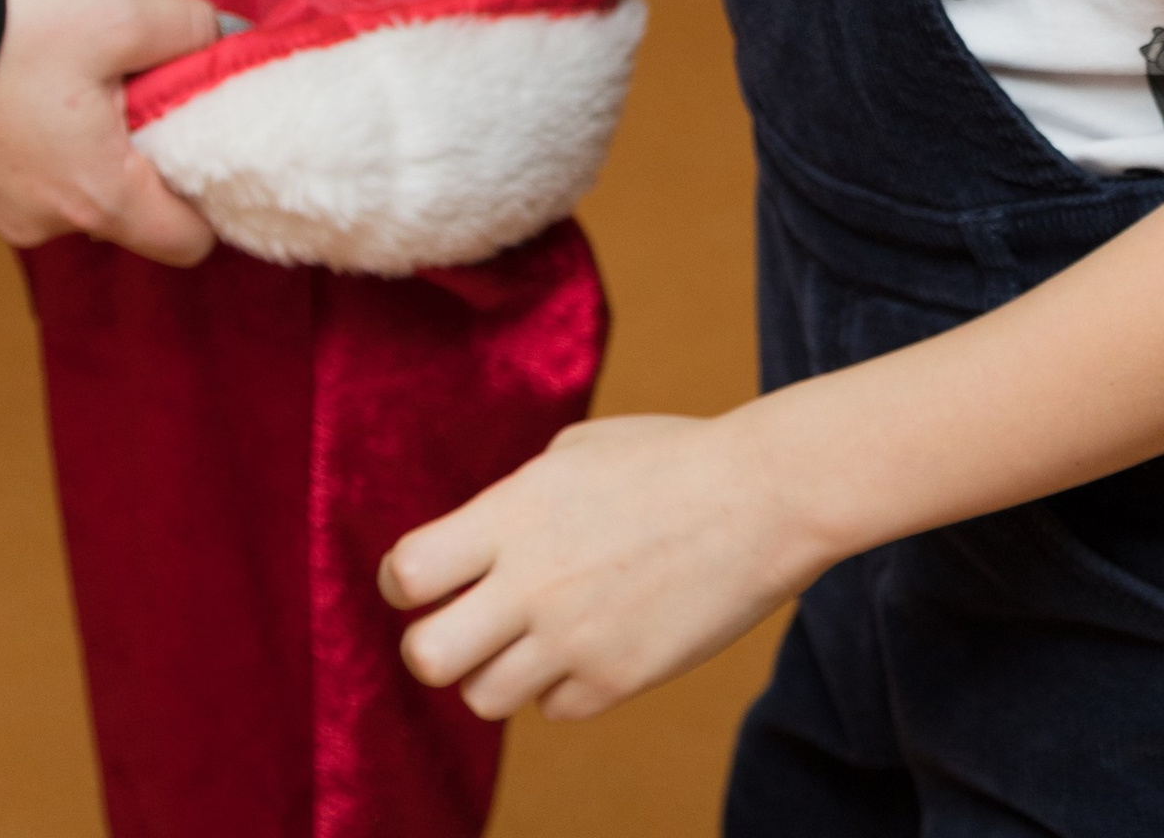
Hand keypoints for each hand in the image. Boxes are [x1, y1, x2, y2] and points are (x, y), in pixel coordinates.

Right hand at [0, 0, 219, 261]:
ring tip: (71, 80)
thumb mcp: (115, 14)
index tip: (204, 145)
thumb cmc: (10, 34)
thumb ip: (187, 28)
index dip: (209, 198)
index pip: (188, 241)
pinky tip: (26, 92)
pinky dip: (39, 148)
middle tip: (136, 89)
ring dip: (87, 149)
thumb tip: (225, 37)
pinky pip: (27, 181)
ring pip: (76, 193)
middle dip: (143, 157)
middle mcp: (52, 225)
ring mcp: (3, 217)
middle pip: (130, 212)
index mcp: (101, 197)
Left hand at [380, 413, 797, 721]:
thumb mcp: (572, 456)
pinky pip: (553, 709)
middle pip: (426, 657)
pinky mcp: (618, 680)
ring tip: (531, 638)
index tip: (422, 581)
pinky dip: (560, 687)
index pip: (408, 572)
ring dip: (496, 672)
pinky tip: (590, 645)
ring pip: (483, 697)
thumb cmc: (667, 460)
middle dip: (432, 647)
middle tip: (460, 628)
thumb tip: (473, 549)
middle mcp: (532, 582)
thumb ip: (511, 505)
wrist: (760, 496)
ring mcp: (575, 638)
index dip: (403, 583)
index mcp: (512, 513)